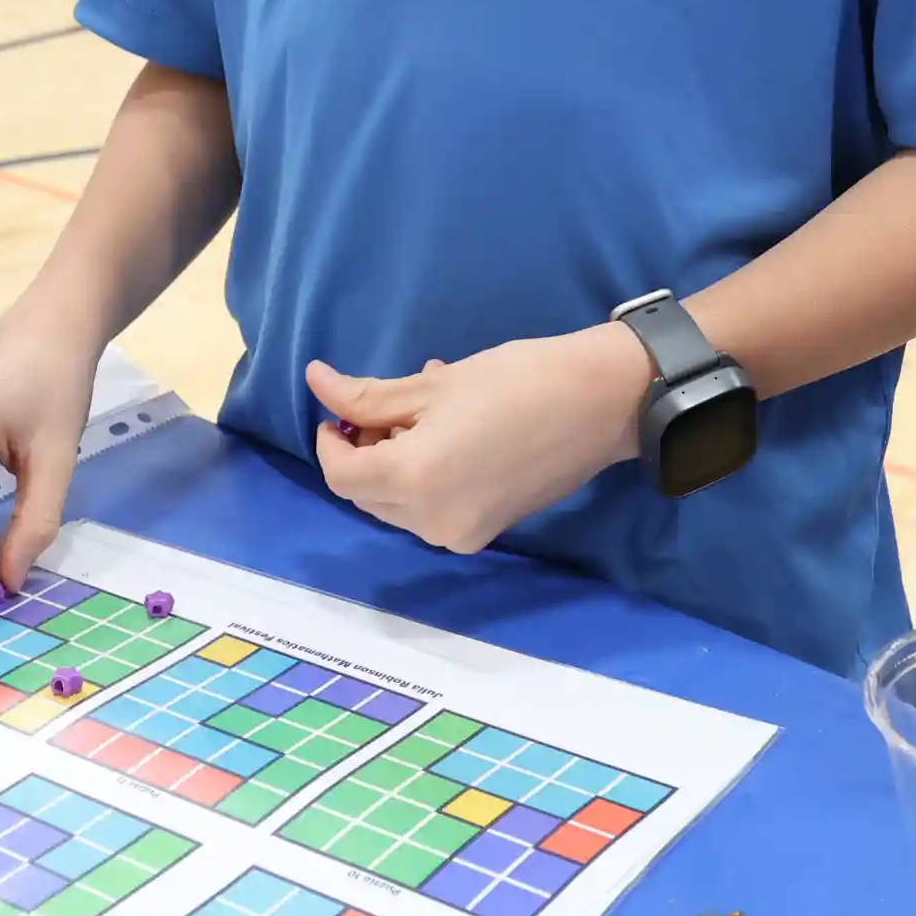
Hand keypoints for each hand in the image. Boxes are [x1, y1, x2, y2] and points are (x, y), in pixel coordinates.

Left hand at [309, 327, 651, 555]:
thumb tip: (317, 382)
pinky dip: (425, 479)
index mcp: (414, 479)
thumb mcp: (434, 383)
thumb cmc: (516, 380)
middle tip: (386, 406)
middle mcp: (431, 521)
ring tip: (425, 413)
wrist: (599, 404)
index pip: (341, 476)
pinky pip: (432, 512)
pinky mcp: (486, 533)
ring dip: (394, 465)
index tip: (339, 411)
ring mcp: (460, 534)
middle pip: (367, 495)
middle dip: (364, 453)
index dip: (331, 443)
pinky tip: (449, 436)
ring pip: (397, 506)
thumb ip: (368, 395)